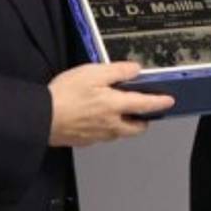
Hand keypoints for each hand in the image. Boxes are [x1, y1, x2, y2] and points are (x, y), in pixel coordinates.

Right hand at [47, 62, 174, 146]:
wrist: (41, 118)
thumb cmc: (65, 95)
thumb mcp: (93, 72)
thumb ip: (117, 71)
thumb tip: (135, 69)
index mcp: (115, 106)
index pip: (145, 105)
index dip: (159, 103)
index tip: (169, 101)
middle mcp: (110, 124)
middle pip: (136, 128)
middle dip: (143, 121)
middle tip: (144, 111)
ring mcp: (98, 135)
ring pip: (119, 133)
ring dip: (125, 124)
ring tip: (119, 111)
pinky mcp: (85, 140)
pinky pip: (102, 136)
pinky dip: (106, 128)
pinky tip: (96, 118)